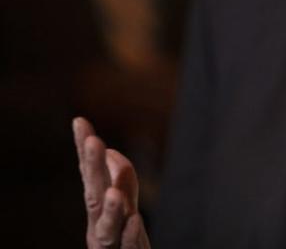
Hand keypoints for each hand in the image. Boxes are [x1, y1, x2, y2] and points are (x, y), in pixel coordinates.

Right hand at [73, 117, 150, 248]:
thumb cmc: (126, 242)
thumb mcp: (125, 208)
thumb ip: (122, 181)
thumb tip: (113, 152)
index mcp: (99, 210)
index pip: (90, 175)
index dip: (85, 149)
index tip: (80, 121)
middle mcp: (100, 226)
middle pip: (95, 194)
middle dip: (93, 169)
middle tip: (93, 141)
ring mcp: (112, 245)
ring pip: (106, 227)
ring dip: (109, 207)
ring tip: (113, 191)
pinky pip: (129, 248)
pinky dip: (130, 234)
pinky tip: (134, 219)